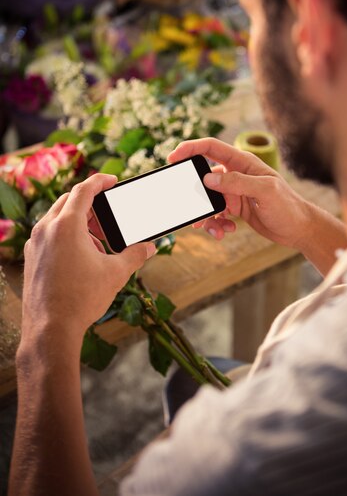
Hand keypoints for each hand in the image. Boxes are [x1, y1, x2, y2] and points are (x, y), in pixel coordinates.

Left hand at [22, 173, 155, 342]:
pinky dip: (66, 236)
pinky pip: (49, 235)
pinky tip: (81, 257)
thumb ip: (135, 255)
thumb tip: (150, 247)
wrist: (50, 329)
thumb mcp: (116, 274)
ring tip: (97, 242)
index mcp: (67, 225)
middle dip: (90, 205)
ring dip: (78, 222)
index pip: (83, 190)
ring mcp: (35, 243)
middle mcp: (46, 229)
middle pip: (68, 201)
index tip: (111, 181)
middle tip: (108, 217)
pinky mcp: (31, 257)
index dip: (100, 182)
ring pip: (57, 218)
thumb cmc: (81, 299)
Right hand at [168, 138, 309, 248]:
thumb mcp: (265, 191)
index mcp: (243, 162)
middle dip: (195, 193)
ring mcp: (234, 192)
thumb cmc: (288, 206)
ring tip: (214, 228)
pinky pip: (216, 214)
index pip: (211, 148)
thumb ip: (237, 183)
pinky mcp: (235, 208)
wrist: (299, 229)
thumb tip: (208, 179)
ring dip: (207, 215)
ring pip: (208, 199)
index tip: (173, 157)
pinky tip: (226, 231)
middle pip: (204, 177)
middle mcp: (236, 174)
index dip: (190, 149)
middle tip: (192, 209)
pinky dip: (216, 224)